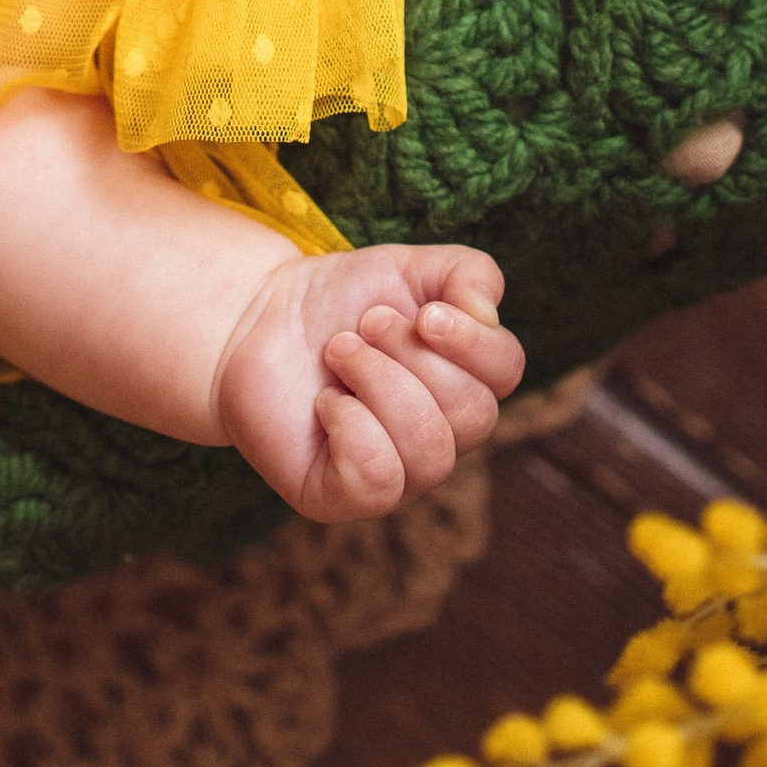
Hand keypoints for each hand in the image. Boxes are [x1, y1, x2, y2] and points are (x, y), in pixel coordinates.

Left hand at [212, 242, 523, 523]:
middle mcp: (444, 436)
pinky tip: (324, 403)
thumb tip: (488, 315)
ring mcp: (400, 475)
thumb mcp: (412, 268)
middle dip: (411, 356)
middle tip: (364, 324)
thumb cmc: (342, 301)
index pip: (507, 371)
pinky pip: (378, 480)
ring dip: (377, 382)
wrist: (258, 319)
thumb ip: (470, 275)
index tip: (425, 313)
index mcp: (466, 381)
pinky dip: (350, 426)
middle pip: (472, 414)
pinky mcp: (347, 498)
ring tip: (338, 352)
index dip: (473, 341)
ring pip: (429, 450)